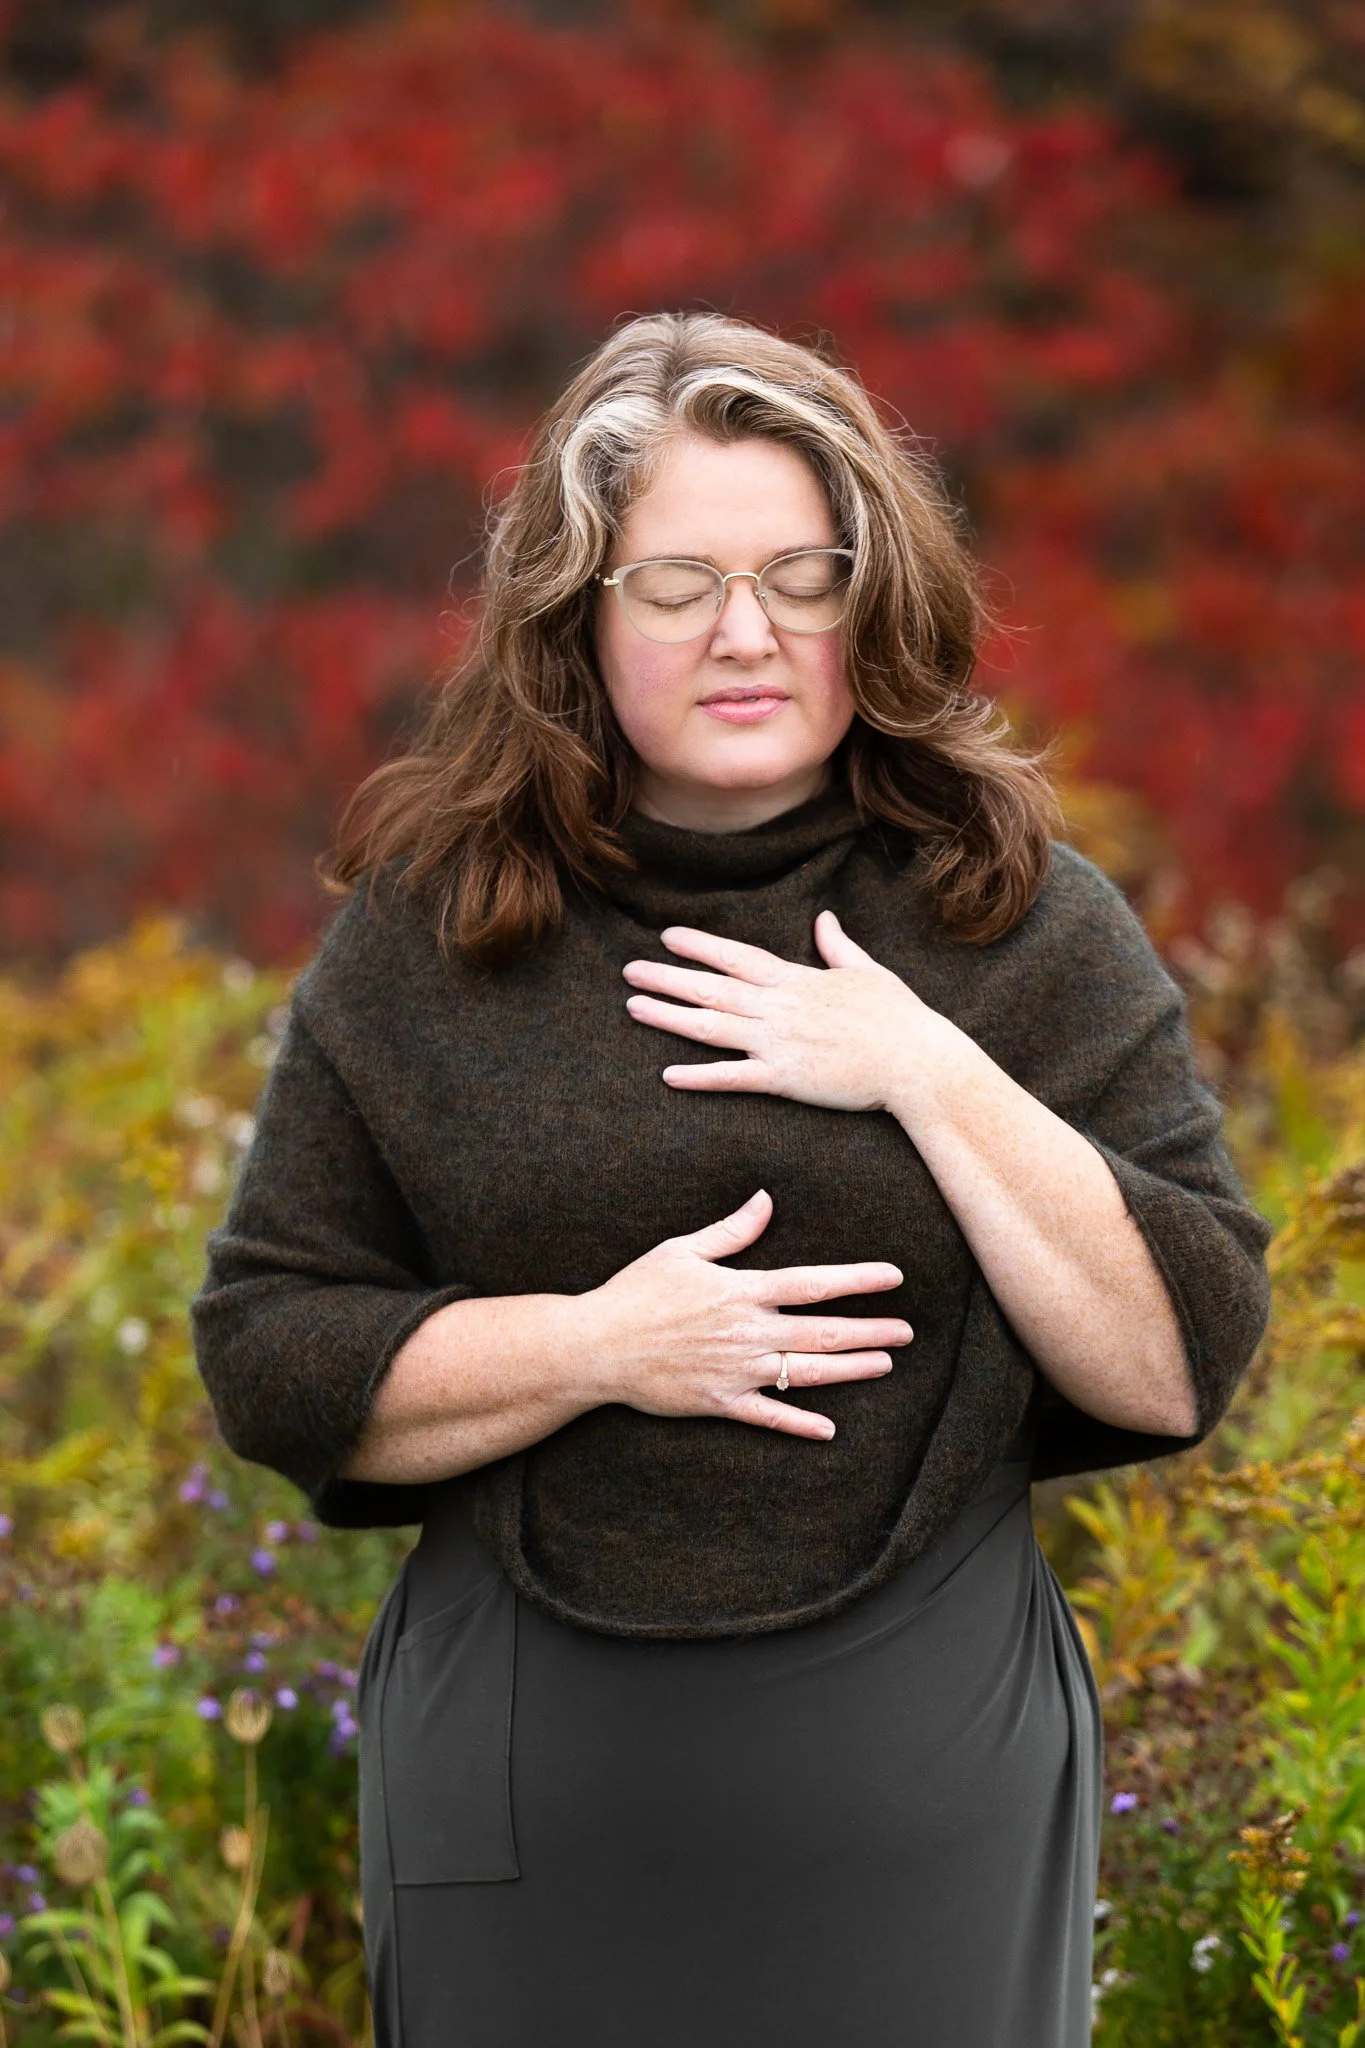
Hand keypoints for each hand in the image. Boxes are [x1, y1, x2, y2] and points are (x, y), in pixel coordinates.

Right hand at [575, 1188, 911, 1441]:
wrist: (597, 1346)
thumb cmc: (636, 1292)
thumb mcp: (682, 1249)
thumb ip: (731, 1232)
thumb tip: (766, 1200)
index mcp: (741, 1290)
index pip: (813, 1284)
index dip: (857, 1280)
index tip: (893, 1278)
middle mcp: (747, 1332)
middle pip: (822, 1331)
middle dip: (870, 1331)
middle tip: (906, 1331)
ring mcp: (737, 1371)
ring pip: (807, 1373)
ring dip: (850, 1369)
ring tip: (885, 1364)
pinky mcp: (719, 1402)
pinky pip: (768, 1417)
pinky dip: (799, 1424)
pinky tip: (829, 1429)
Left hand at [622, 910, 939, 1111]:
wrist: (919, 1062)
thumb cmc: (900, 1019)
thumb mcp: (869, 972)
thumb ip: (839, 947)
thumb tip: (825, 919)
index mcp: (798, 980)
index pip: (738, 957)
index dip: (700, 946)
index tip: (667, 937)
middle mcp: (780, 1008)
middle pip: (712, 988)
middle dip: (667, 977)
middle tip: (629, 971)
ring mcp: (780, 1043)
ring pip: (712, 1026)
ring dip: (669, 1017)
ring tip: (634, 1008)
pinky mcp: (786, 1080)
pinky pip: (734, 1078)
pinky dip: (700, 1077)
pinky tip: (669, 1075)